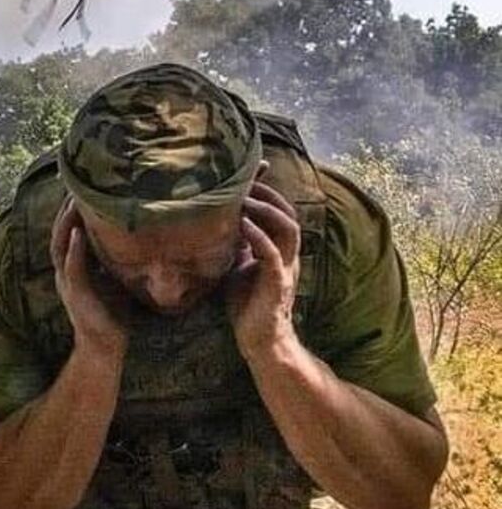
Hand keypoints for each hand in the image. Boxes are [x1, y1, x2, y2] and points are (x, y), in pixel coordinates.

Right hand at [50, 196, 126, 356]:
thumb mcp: (114, 279)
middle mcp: (65, 272)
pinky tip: (77, 233)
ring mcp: (68, 283)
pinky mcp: (76, 295)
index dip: (71, 211)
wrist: (105, 348)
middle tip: (73, 185)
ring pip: (60, 246)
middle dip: (65, 210)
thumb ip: (115, 259)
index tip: (80, 188)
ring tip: (72, 202)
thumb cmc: (113, 314)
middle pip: (59, 233)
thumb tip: (135, 236)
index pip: (67, 232)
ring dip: (65, 223)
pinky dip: (74, 250)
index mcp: (73, 268)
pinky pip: (72, 268)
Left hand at [226, 177, 302, 357]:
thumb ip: (236, 246)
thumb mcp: (238, 267)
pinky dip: (259, 237)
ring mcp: (284, 268)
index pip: (279, 212)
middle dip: (269, 195)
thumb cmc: (248, 304)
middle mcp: (286, 255)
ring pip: (287, 229)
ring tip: (246, 199)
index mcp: (278, 249)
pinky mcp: (277, 284)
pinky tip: (243, 225)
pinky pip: (273, 255)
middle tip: (247, 181)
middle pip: (288, 214)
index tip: (256, 168)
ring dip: (267, 211)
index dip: (269, 190)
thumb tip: (220, 223)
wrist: (260, 340)